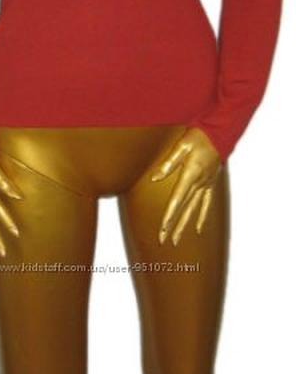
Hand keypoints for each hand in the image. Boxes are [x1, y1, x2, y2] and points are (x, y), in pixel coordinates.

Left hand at [151, 127, 221, 245]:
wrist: (220, 132)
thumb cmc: (199, 136)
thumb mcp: (182, 145)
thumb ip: (169, 163)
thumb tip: (155, 178)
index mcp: (191, 174)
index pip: (177, 200)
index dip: (169, 216)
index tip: (163, 229)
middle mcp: (199, 183)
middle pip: (184, 209)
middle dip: (174, 226)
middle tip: (165, 241)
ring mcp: (206, 185)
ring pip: (194, 210)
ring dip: (185, 226)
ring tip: (177, 240)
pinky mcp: (210, 183)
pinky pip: (206, 204)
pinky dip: (202, 217)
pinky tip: (198, 229)